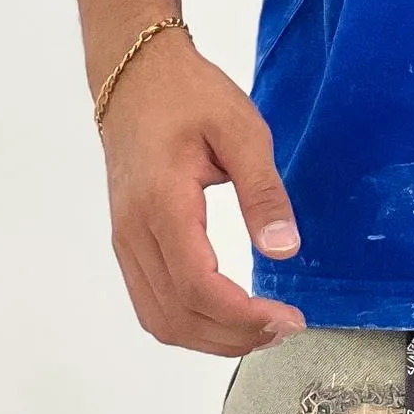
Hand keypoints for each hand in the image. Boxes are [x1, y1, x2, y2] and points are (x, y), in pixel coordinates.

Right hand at [96, 27, 306, 355]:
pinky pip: (151, 302)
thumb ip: (262, 192)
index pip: (198, 287)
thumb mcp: (241, 130)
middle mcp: (134, 232)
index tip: (288, 318)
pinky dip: (189, 322)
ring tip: (261, 329)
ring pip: (159, 318)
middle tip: (284, 328)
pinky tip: (225, 315)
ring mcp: (125, 240)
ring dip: (210, 337)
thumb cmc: (189, 95)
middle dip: (232, 336)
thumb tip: (285, 250)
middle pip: (176, 316)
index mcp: (162, 204)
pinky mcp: (127, 241)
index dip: (243, 317)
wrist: (135, 76)